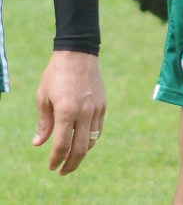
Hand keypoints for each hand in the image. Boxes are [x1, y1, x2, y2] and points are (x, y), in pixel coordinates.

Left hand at [33, 51, 105, 174]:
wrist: (78, 52)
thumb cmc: (56, 73)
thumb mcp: (43, 97)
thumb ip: (44, 122)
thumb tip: (39, 143)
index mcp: (66, 111)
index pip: (62, 145)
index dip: (56, 160)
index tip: (51, 167)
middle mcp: (84, 112)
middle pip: (80, 149)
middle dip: (71, 164)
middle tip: (63, 171)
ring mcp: (95, 108)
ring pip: (92, 141)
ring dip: (82, 153)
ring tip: (72, 159)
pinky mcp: (102, 104)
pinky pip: (98, 128)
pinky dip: (91, 139)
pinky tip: (82, 141)